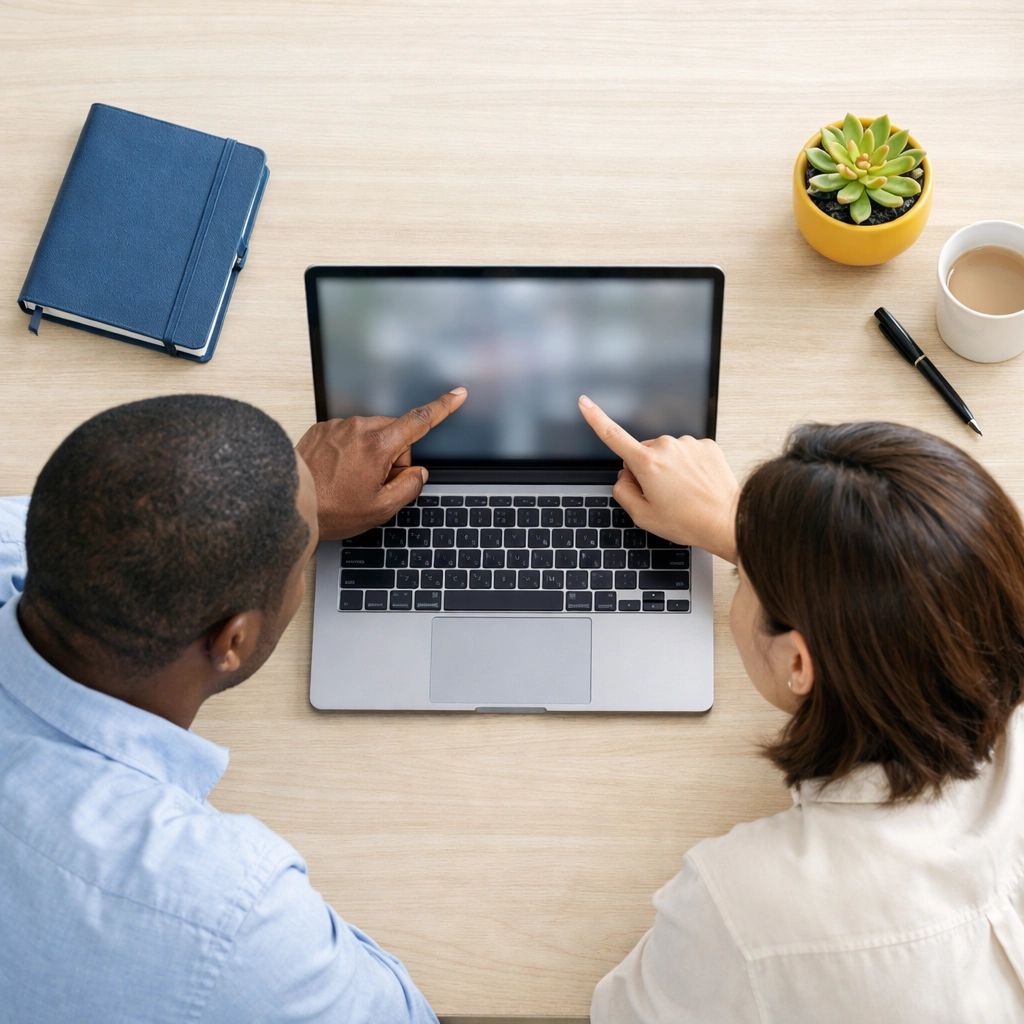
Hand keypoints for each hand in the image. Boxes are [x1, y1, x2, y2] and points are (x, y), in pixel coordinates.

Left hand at [296, 388, 467, 540]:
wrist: (290, 503)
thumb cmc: (331, 509)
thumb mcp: (380, 508)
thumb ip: (408, 487)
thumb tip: (417, 473)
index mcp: (378, 445)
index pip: (419, 421)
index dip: (443, 407)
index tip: (457, 395)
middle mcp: (358, 428)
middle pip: (394, 434)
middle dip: (394, 457)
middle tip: (375, 484)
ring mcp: (338, 427)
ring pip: (370, 435)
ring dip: (370, 454)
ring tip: (349, 481)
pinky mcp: (322, 430)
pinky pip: (348, 436)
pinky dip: (349, 452)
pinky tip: (336, 472)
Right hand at [578, 395, 739, 561]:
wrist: (726, 522)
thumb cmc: (687, 521)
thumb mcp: (642, 516)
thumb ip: (623, 492)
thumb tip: (623, 476)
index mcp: (647, 464)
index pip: (613, 436)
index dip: (596, 418)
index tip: (585, 403)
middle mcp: (666, 447)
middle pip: (643, 452)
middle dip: (646, 469)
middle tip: (662, 495)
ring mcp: (688, 444)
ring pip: (666, 452)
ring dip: (668, 468)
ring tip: (683, 492)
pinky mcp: (706, 445)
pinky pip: (687, 452)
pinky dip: (688, 466)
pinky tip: (696, 484)